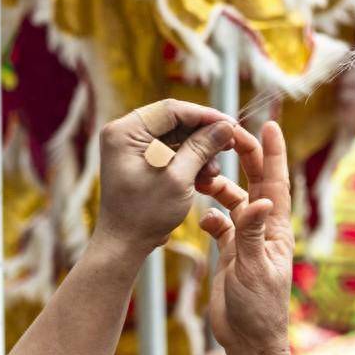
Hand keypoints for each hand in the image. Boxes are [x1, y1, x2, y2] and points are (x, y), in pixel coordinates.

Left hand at [96, 101, 235, 260]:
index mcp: (124, 131)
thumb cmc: (144, 215)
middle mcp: (124, 132)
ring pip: (176, 136)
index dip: (205, 116)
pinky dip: (189, 161)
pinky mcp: (140, 159)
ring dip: (199, 151)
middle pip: (174, 121)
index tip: (231, 124)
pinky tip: (204, 178)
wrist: (124, 244)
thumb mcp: (178, 179)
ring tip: (213, 173)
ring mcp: (131, 146)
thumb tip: (225, 126)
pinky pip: (170, 150)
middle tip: (229, 145)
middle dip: (203, 136)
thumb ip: (201, 148)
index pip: (171, 110)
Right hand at [199, 121, 294, 354]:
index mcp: (275, 230)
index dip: (274, 153)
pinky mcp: (230, 254)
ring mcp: (246, 241)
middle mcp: (263, 230)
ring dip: (219, 187)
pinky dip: (209, 217)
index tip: (270, 125)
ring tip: (201, 178)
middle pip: (255, 183)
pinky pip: (219, 225)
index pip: (277, 183)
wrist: (248, 341)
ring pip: (233, 201)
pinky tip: (199, 220)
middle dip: (243, 157)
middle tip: (227, 134)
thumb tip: (261, 200)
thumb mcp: (254, 269)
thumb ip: (251, 234)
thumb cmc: (259, 309)